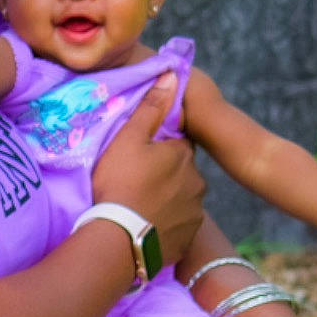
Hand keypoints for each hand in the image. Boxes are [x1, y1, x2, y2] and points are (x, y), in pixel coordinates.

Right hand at [90, 74, 205, 266]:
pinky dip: (167, 226)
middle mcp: (197, 182)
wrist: (119, 241)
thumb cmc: (119, 184)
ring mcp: (194, 214)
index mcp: (183, 155)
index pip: (178, 144)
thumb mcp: (128, 140)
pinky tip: (147, 229)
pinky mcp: (187, 240)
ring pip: (182, 200)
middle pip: (182, 173)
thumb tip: (171, 74)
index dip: (160, 149)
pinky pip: (179, 227)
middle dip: (166, 176)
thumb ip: (151, 108)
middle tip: (138, 185)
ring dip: (168, 202)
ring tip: (141, 209)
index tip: (142, 158)